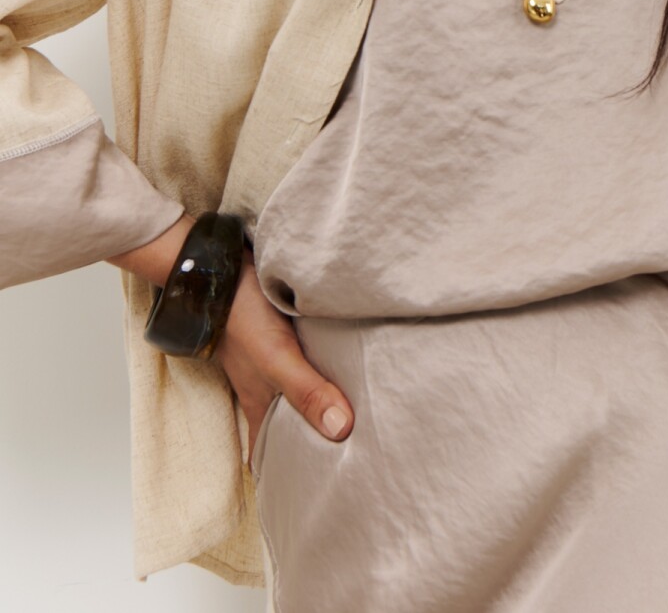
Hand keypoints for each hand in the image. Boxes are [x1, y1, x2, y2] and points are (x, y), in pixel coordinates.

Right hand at [213, 257, 355, 462]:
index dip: (279, 477)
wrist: (218, 267)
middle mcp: (263, 384)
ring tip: (348, 417)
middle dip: (304, 443)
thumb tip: (342, 431)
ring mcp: (268, 358)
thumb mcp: (277, 359)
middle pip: (283, 423)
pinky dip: (315, 368)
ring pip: (292, 392)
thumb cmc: (240, 316)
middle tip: (337, 464)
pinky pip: (300, 360)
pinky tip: (336, 362)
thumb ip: (307, 392)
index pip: (264, 453)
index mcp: (258, 401)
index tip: (301, 500)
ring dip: (313, 404)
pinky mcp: (278, 331)